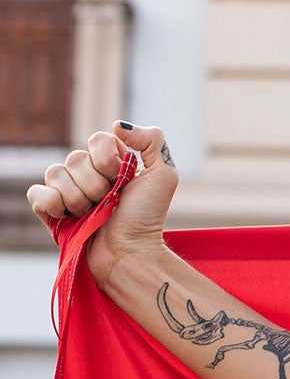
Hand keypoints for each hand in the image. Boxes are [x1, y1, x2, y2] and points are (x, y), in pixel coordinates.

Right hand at [23, 122, 177, 285]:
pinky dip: (52, 203)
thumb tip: (118, 126)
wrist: (129, 253)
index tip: (122, 179)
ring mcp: (66, 191)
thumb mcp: (164, 177)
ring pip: (55, 173)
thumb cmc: (146, 218)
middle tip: (111, 202)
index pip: (97, 140)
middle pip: (75, 158)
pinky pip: (36, 193)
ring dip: (80, 198)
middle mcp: (86, 174)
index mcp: (110, 163)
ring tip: (95, 214)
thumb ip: (152, 141)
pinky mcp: (50, 210)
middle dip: (97, 184)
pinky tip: (69, 216)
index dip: (108, 159)